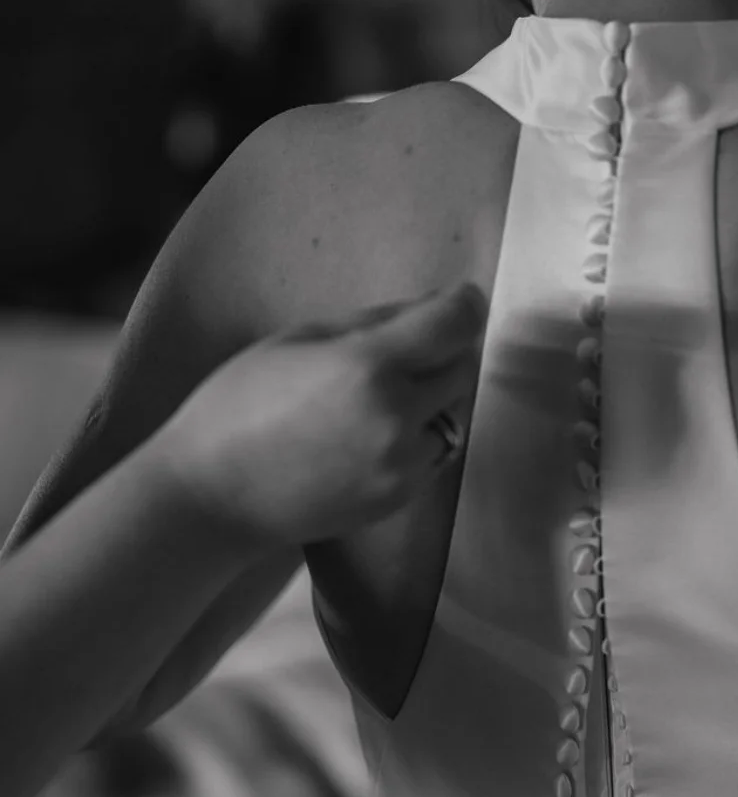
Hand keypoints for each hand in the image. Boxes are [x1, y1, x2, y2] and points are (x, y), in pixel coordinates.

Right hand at [155, 284, 485, 545]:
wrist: (214, 495)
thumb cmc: (239, 407)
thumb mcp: (299, 339)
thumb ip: (372, 322)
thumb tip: (429, 308)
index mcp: (367, 366)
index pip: (453, 324)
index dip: (463, 305)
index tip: (460, 299)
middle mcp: (397, 417)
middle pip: (460, 367)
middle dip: (441, 351)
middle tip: (400, 349)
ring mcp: (403, 464)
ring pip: (453, 413)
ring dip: (432, 397)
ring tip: (377, 397)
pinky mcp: (401, 497)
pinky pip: (434, 452)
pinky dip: (418, 435)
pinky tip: (369, 434)